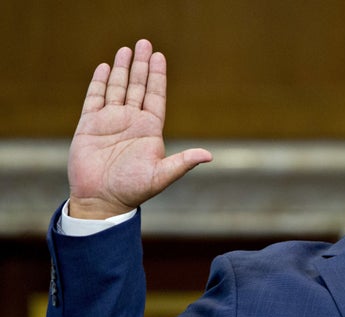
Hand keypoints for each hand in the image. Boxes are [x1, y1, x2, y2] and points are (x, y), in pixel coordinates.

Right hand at [67, 39, 211, 218]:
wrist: (101, 200)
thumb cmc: (133, 190)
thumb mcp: (161, 176)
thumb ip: (182, 162)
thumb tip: (209, 156)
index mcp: (150, 130)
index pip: (156, 97)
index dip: (158, 77)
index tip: (160, 57)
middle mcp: (132, 122)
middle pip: (138, 87)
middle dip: (142, 65)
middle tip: (145, 42)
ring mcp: (110, 122)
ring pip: (118, 88)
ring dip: (122, 69)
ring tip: (126, 49)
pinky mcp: (89, 125)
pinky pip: (95, 98)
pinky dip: (99, 82)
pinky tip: (105, 67)